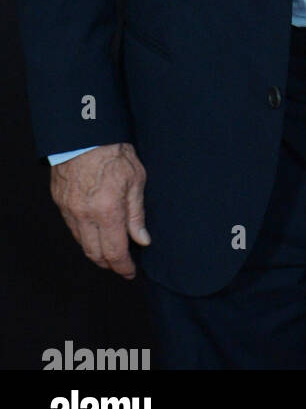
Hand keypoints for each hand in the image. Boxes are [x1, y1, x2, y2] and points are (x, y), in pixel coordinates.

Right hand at [50, 143, 150, 278]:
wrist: (85, 135)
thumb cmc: (114, 153)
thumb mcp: (136, 180)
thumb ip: (137, 214)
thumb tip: (142, 239)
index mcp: (107, 211)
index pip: (114, 252)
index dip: (123, 266)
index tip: (130, 272)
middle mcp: (85, 216)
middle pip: (95, 253)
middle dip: (109, 263)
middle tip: (121, 265)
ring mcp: (70, 210)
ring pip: (81, 243)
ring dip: (95, 251)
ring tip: (110, 251)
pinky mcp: (60, 203)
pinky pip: (72, 228)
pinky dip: (84, 236)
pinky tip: (95, 232)